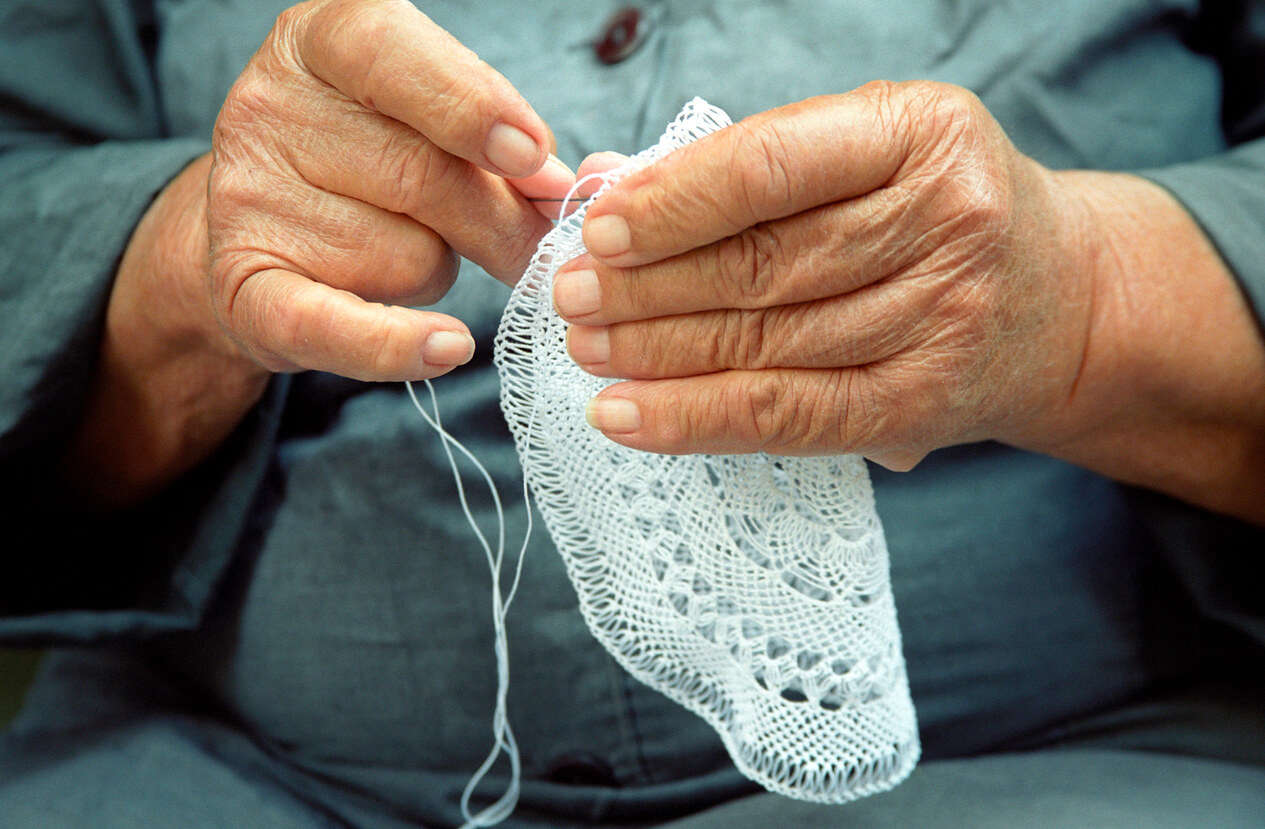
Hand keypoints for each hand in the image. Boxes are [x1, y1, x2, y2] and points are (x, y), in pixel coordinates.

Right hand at [207, 0, 573, 380]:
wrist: (266, 234)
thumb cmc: (368, 164)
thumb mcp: (425, 123)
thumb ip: (490, 144)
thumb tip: (555, 191)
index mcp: (319, 42)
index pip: (394, 58)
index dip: (472, 107)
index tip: (533, 157)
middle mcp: (268, 110)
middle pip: (420, 173)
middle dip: (500, 222)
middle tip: (534, 249)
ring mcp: (246, 200)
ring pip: (406, 254)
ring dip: (439, 270)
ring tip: (406, 251)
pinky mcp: (243, 288)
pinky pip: (333, 326)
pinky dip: (398, 345)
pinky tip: (446, 347)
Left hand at [555, 82, 1093, 468]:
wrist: (1062, 297)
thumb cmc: (930, 209)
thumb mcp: (859, 153)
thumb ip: (738, 166)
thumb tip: (604, 185)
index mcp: (921, 131)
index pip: (774, 166)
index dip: (674, 203)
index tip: (596, 229)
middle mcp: (947, 219)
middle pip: (764, 264)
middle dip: (648, 287)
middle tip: (568, 298)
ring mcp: (943, 318)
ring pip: (768, 344)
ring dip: (657, 354)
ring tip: (586, 350)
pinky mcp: (924, 401)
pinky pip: (791, 417)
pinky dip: (697, 420)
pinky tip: (625, 417)